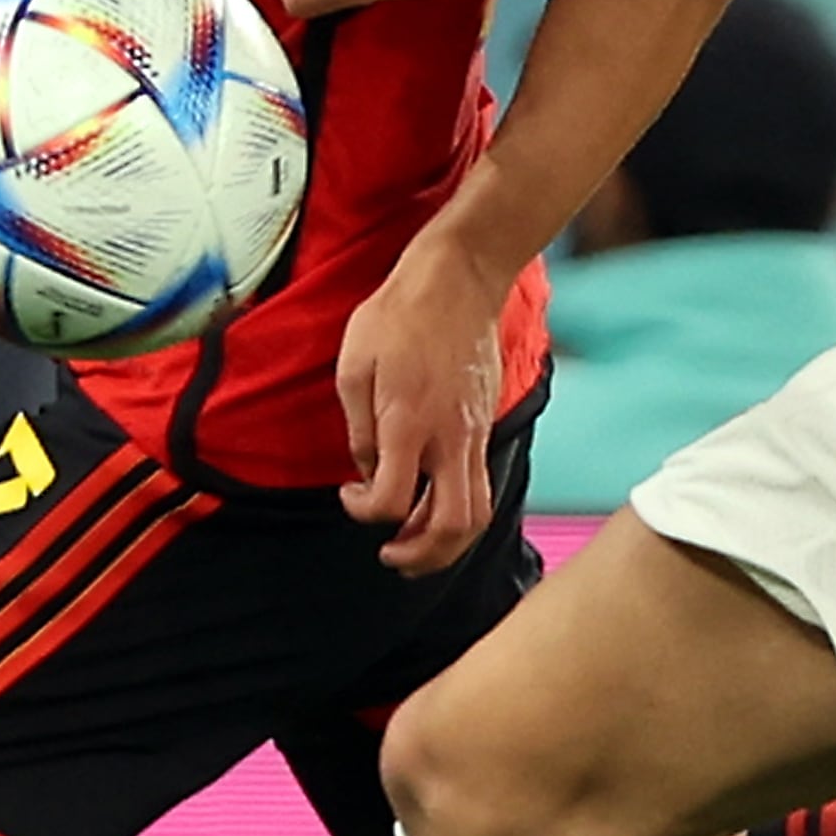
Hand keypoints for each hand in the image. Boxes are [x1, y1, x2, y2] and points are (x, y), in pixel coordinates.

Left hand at [333, 242, 505, 573]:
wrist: (459, 279)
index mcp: (409, 423)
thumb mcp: (354, 365)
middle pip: (453, 525)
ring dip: (446, 540)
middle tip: (393, 555)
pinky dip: (457, 507)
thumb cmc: (400, 313)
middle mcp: (450, 437)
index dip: (365, 513)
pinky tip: (432, 499)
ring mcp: (474, 432)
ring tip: (415, 543)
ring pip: (477, 512)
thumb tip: (367, 469)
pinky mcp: (485, 424)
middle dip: (422, 555)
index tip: (350, 496)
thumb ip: (358, 428)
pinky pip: (480, 483)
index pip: (393, 501)